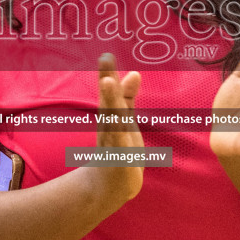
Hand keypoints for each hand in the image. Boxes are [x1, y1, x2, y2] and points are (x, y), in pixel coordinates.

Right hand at [89, 52, 142, 199]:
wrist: (109, 185)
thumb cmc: (118, 148)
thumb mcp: (124, 119)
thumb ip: (127, 97)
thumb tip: (134, 73)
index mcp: (111, 115)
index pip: (110, 91)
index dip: (107, 73)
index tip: (107, 54)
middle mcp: (108, 125)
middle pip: (108, 99)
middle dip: (106, 79)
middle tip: (105, 58)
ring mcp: (112, 141)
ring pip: (111, 119)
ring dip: (110, 101)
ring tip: (108, 82)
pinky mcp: (119, 158)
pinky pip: (119, 144)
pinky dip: (118, 134)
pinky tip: (119, 130)